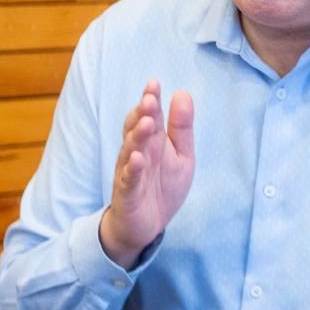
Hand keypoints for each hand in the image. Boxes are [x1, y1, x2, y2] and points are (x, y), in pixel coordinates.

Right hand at [100, 79, 194, 268]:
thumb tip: (182, 93)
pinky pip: (128, 179)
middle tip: (149, 99)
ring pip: (130, 150)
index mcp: (152, 141)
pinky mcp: (127, 193)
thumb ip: (182, 127)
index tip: (154, 83)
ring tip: (147, 123)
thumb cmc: (163, 185)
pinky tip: (137, 159)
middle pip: (136, 128)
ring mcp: (130, 171)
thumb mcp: (181, 155)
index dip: (150, 99)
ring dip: (137, 136)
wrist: (148, 225)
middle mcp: (138, 152)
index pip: (149, 115)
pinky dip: (132, 169)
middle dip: (142, 113)